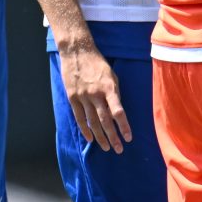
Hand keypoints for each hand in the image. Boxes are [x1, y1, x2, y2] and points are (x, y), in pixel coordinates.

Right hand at [55, 35, 131, 152]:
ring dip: (100, 137)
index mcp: (109, 88)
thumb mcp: (112, 75)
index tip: (128, 138)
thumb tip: (117, 112)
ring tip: (106, 147)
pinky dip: (85, 129)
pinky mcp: (72, 97)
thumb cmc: (98, 64)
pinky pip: (79, 117)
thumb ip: (114, 93)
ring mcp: (82, 96)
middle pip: (105, 120)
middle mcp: (95, 94)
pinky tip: (90, 139)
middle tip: (119, 149)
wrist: (77, 52)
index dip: (124, 126)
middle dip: (113, 137)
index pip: (118, 112)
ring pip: (92, 121)